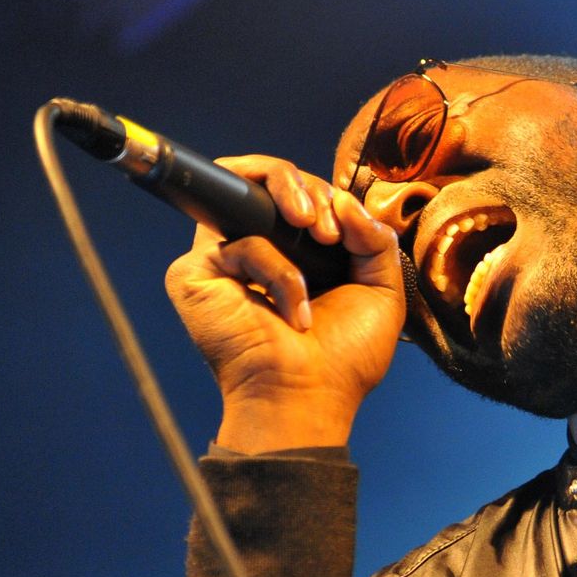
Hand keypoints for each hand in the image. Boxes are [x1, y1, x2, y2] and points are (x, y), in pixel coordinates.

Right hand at [165, 155, 404, 451]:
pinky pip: (242, 243)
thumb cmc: (344, 358)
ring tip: (320, 234)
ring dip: (293, 197)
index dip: (326, 195)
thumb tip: (347, 201)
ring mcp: (221, 259)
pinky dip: (279, 272)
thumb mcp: (381, 291)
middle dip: (308, 187)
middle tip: (330, 229)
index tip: (351, 233)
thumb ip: (375, 239)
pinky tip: (295, 312)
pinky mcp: (194, 274)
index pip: (300, 194)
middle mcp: (254, 250)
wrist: (312, 397)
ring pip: (242, 188)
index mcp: (296, 253)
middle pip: (266, 179)